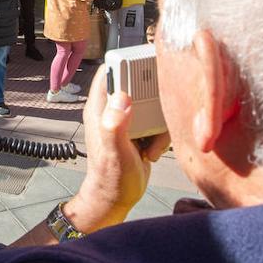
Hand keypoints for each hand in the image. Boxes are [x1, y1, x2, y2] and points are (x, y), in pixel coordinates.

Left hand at [62, 67, 169, 232]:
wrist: (116, 200)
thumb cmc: (111, 179)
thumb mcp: (115, 152)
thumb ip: (115, 126)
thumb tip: (122, 99)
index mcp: (100, 107)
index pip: (110, 70)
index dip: (128, 63)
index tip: (149, 68)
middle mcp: (112, 109)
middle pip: (138, 84)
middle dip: (153, 98)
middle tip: (158, 115)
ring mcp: (127, 119)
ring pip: (152, 103)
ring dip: (160, 121)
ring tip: (151, 143)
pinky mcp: (140, 130)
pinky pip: (158, 121)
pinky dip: (162, 134)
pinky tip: (153, 151)